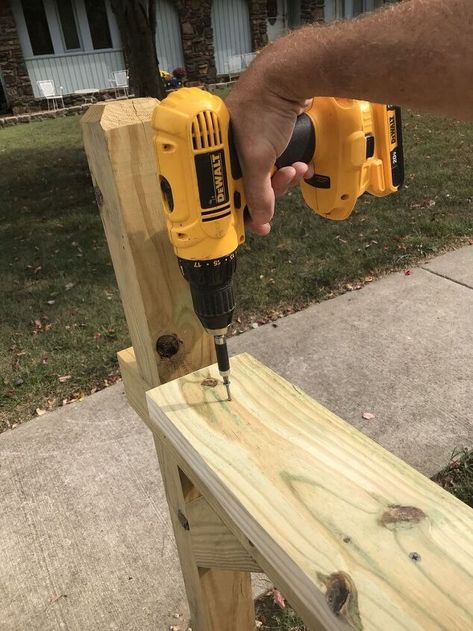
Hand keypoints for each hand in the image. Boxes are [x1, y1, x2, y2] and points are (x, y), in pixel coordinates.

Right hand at [226, 75, 310, 234]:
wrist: (288, 75)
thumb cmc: (262, 110)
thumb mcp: (259, 158)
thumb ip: (258, 192)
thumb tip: (260, 220)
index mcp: (215, 154)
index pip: (223, 193)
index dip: (240, 210)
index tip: (257, 224)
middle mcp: (227, 150)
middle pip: (246, 188)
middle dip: (270, 190)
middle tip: (283, 183)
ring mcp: (248, 145)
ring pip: (264, 178)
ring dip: (284, 180)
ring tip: (297, 170)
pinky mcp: (267, 139)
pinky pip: (276, 165)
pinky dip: (289, 168)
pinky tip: (301, 165)